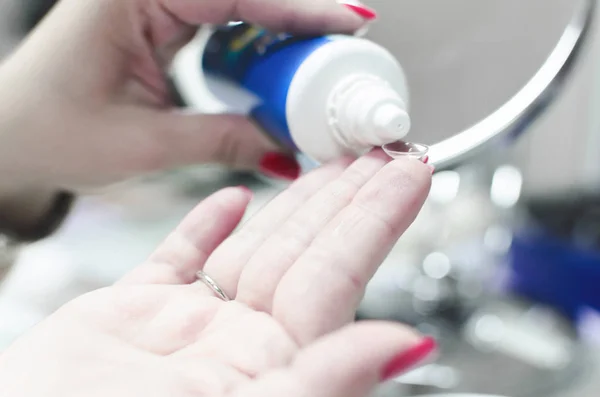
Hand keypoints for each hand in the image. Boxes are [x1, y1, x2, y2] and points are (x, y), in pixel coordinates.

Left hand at [0, 0, 369, 191]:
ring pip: (239, 5)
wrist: (11, 138)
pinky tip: (277, 73)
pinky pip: (223, 22)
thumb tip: (288, 150)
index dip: (299, 10)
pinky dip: (255, 47)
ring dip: (281, 37)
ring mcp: (153, 1)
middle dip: (299, 24)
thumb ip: (225, 141)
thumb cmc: (51, 133)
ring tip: (317, 72)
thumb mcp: (147, 144)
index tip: (352, 23)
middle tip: (344, 55)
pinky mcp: (160, 21)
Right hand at [0, 152, 432, 396]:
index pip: (338, 274)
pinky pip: (180, 258)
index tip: (411, 172)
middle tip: (378, 151)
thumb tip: (407, 344)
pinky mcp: (136, 314)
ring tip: (327, 163)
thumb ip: (326, 379)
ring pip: (254, 248)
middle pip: (305, 251)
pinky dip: (206, 227)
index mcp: (269, 365)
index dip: (379, 219)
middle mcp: (237, 343)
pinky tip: (232, 200)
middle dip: (345, 197)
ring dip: (292, 204)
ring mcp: (187, 326)